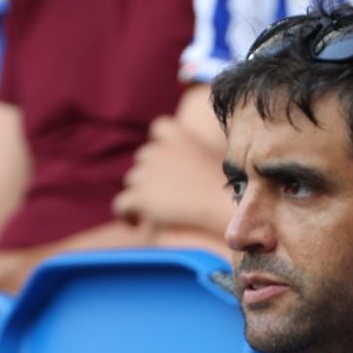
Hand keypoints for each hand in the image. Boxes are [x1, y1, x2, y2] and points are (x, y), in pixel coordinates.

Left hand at [113, 116, 231, 232]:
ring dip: (139, 193)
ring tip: (147, 213)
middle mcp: (159, 150)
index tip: (164, 158)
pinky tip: (135, 224)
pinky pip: (121, 204)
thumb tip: (195, 173)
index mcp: (179, 136)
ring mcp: (147, 173)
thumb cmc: (231, 190)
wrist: (223, 206)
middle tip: (160, 195)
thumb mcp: (221, 163)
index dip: (159, 142)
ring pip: (132, 180)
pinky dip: (126, 213)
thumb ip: (201, 158)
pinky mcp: (140, 197)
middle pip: (144, 157)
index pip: (160, 127)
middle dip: (150, 172)